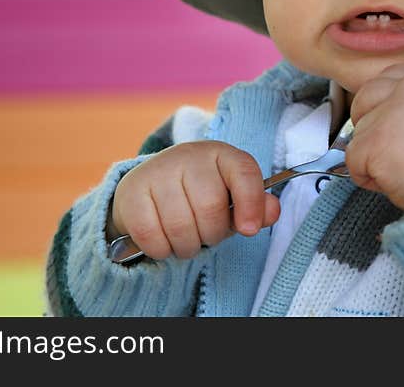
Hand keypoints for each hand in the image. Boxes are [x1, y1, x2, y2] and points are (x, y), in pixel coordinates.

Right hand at [109, 141, 279, 259]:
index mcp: (221, 154)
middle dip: (211, 234)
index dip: (251, 203)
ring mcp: (157, 171)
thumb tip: (272, 211)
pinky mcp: (131, 192)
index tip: (248, 230)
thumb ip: (256, 206)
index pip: (244, 172)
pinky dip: (161, 249)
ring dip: (187, 246)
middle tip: (206, 234)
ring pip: (180, 226)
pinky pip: (152, 236)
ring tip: (186, 239)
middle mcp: (188, 155)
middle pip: (210, 207)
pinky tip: (163, 239)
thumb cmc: (199, 197)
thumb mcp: (231, 200)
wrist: (149, 189)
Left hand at [346, 64, 403, 210]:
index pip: (389, 76)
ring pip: (358, 130)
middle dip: (368, 122)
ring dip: (372, 155)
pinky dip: (366, 176)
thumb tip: (385, 113)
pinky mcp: (376, 139)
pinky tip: (393, 180)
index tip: (393, 125)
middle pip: (366, 95)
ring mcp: (391, 112)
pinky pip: (352, 159)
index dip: (384, 103)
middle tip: (391, 148)